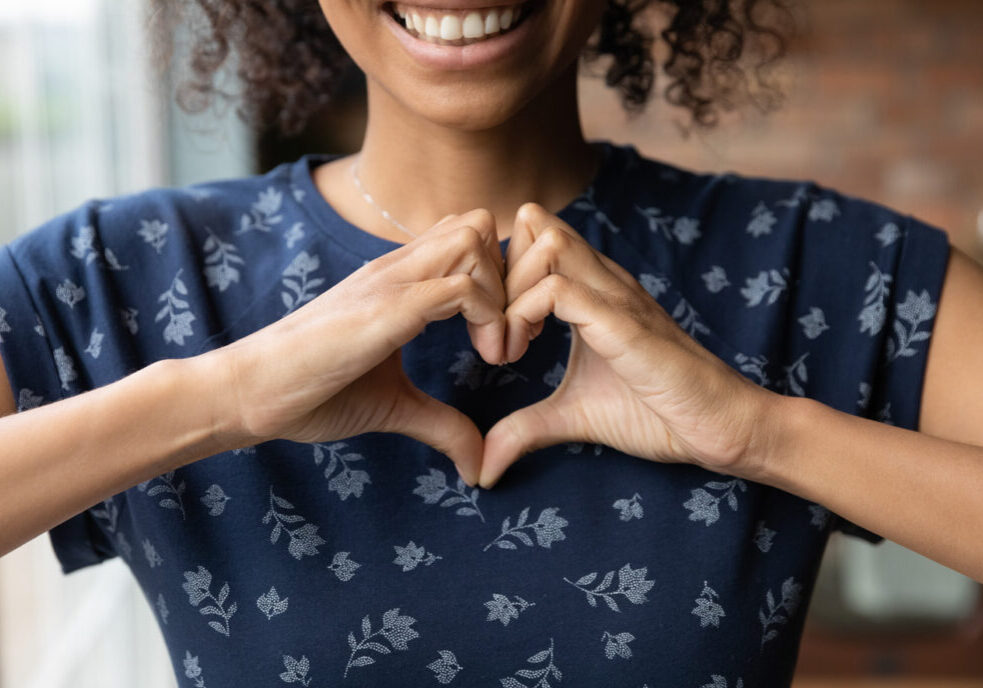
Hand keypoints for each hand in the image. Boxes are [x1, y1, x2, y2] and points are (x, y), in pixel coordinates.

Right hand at [213, 209, 507, 485]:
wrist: (249, 393)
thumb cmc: (311, 392)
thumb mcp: (393, 406)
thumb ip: (440, 423)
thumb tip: (479, 463)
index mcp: (397, 280)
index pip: (466, 239)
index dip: (499, 281)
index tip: (503, 338)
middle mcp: (396, 268)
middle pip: (477, 224)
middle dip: (510, 276)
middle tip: (510, 335)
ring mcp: (390, 282)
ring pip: (473, 240)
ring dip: (503, 293)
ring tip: (498, 349)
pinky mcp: (386, 309)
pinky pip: (460, 286)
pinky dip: (489, 318)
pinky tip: (486, 358)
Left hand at [478, 203, 779, 487]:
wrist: (722, 427)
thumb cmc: (657, 413)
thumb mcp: (573, 416)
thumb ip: (524, 428)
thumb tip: (482, 467)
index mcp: (591, 289)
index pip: (530, 236)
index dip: (498, 275)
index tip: (492, 330)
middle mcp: (602, 280)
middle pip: (531, 225)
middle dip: (494, 276)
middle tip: (491, 336)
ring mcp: (614, 296)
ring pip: (544, 244)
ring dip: (508, 294)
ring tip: (507, 348)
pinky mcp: (623, 323)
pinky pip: (558, 289)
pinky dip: (522, 317)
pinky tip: (521, 355)